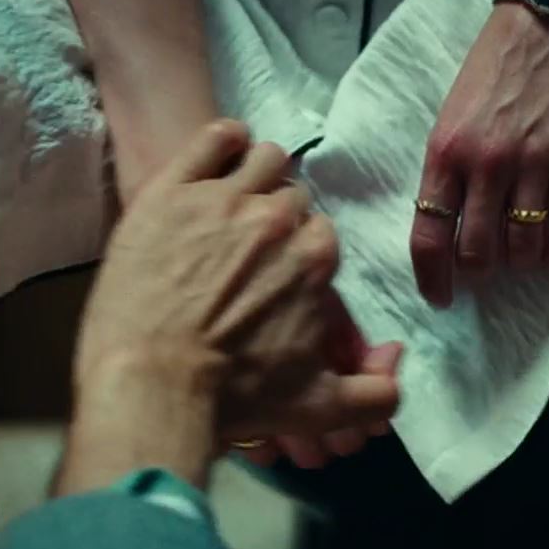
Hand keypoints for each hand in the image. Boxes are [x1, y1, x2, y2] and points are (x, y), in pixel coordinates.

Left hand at [71, 120, 400, 485]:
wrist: (152, 385)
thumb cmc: (234, 399)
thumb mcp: (318, 408)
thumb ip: (376, 393)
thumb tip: (397, 362)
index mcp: (315, 258)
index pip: (322, 234)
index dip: (301, 251)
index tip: (280, 270)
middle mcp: (277, 218)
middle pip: (292, 197)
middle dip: (279, 217)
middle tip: (250, 246)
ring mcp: (222, 198)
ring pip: (262, 157)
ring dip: (258, 172)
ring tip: (237, 196)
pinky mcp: (171, 189)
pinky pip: (213, 139)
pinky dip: (224, 140)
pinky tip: (221, 153)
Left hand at [411, 2, 548, 306]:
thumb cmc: (496, 67)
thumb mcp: (452, 115)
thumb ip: (449, 170)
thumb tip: (450, 226)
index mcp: (445, 151)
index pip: (430, 235)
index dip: (433, 278)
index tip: (441, 297)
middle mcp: (485, 162)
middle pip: (478, 251)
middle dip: (482, 272)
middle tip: (489, 270)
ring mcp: (534, 162)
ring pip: (524, 247)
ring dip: (523, 262)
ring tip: (525, 254)